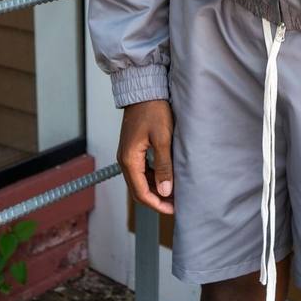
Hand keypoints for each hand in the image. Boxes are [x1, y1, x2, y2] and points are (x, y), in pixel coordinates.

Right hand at [117, 99, 174, 214]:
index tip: (173, 209)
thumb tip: (165, 192)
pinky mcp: (133, 148)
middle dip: (156, 200)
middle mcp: (125, 159)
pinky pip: (141, 170)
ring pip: (139, 181)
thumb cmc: (153, 110)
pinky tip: (166, 177)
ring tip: (173, 193)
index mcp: (129, 160)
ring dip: (154, 189)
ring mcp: (127, 154)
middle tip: (175, 205)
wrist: (144, 90)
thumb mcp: (163, 139)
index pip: (141, 193)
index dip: (157, 204)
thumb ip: (164, 166)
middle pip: (138, 189)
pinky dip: (152, 178)